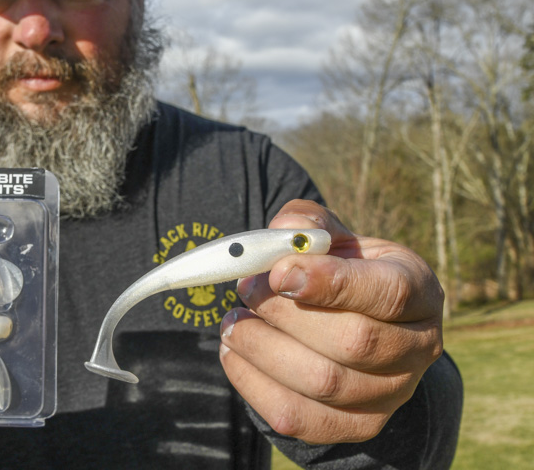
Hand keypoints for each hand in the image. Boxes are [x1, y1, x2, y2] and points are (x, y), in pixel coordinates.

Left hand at [218, 200, 443, 443]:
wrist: (353, 320)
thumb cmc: (341, 268)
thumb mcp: (332, 237)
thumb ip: (308, 226)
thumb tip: (285, 230)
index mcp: (419, 290)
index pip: (387, 292)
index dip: (329, 282)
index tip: (277, 272)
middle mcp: (418, 347)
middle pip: (353, 342)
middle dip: (285, 314)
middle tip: (245, 290)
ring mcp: (393, 394)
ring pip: (323, 384)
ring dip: (263, 349)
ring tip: (232, 323)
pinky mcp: (358, 426)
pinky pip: (298, 417)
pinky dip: (254, 384)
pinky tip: (234, 353)